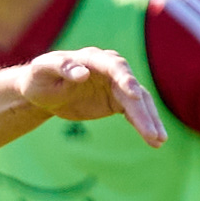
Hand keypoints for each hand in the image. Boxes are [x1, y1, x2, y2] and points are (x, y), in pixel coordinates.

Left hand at [18, 47, 165, 147]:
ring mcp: (115, 86)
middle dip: (143, 110)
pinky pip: (134, 113)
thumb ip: (62, 67)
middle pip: (132, 89)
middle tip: (153, 132)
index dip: (125, 79)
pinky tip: (155, 141)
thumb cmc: (39, 76)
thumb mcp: (43, 69)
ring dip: (150, 121)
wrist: (41, 91)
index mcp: (93, 59)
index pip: (115, 66)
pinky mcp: (116, 101)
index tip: (135, 94)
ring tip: (159, 140)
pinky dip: (144, 125)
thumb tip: (82, 73)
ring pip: (139, 102)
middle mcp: (110, 70)